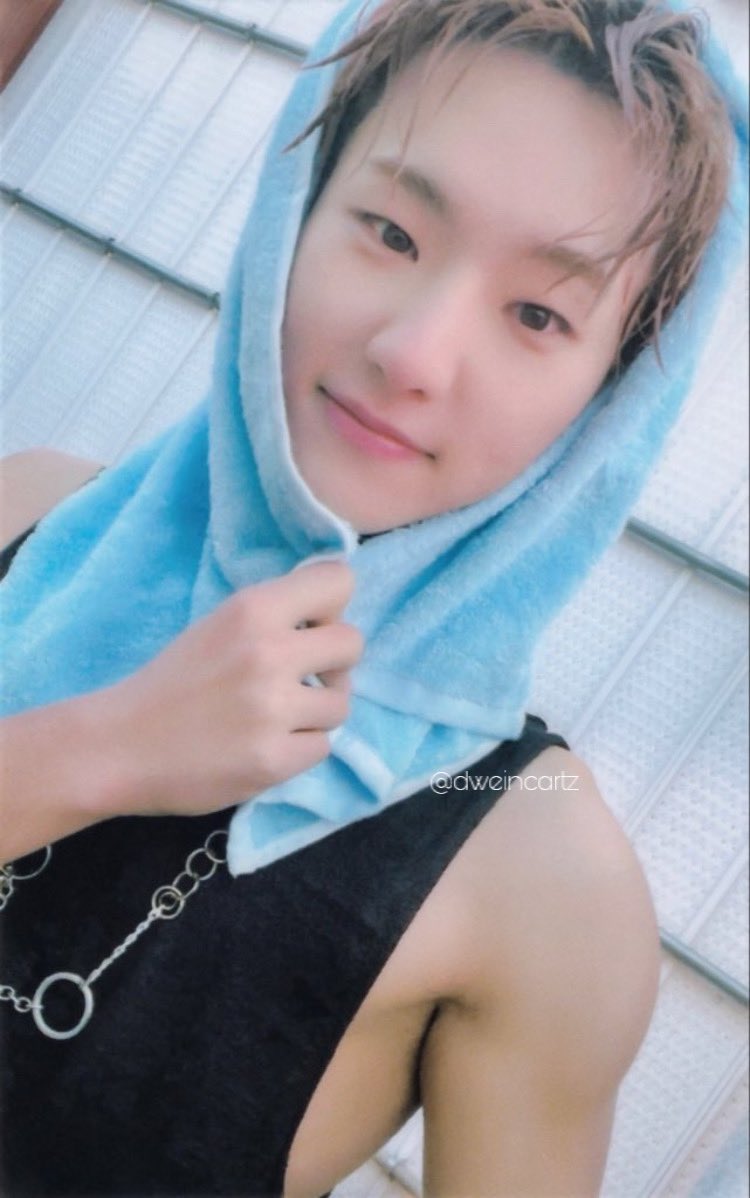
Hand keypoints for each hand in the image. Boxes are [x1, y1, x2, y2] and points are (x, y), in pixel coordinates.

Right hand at [105, 561, 362, 816]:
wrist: (118, 746)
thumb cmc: (172, 682)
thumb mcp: (220, 625)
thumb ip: (273, 616)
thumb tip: (332, 615)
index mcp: (252, 609)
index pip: (339, 580)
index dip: (330, 607)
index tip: (307, 628)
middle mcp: (269, 653)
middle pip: (353, 643)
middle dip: (333, 663)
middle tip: (300, 679)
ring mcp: (273, 710)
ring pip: (341, 702)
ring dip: (316, 712)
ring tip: (276, 717)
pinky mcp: (274, 761)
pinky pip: (323, 747)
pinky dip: (298, 749)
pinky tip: (263, 745)